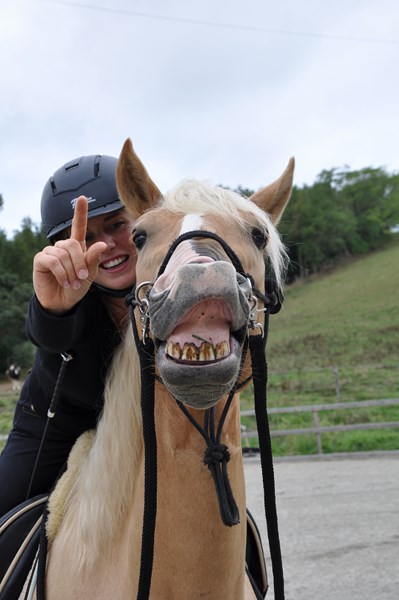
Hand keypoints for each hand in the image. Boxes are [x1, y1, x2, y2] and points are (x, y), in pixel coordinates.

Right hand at [33, 196, 106, 313]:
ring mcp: (50, 252)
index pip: (78, 226)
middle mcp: (63, 246)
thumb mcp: (89, 274)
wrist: (63, 302)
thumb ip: (93, 259)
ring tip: (72, 283)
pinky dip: (61, 272)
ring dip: (70, 271)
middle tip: (82, 277)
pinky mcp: (40, 260)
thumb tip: (102, 244)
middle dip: (79, 262)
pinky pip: (52, 260)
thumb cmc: (77, 286)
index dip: (80, 212)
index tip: (83, 198)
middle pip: (73, 244)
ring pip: (63, 254)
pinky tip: (64, 281)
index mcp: (77, 247)